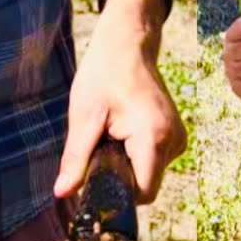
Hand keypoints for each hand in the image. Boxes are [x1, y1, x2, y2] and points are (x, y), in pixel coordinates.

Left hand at [53, 0, 186, 204]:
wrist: (128, 46)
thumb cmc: (103, 75)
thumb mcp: (83, 118)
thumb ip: (75, 159)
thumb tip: (61, 193)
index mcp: (153, 136)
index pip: (143, 192)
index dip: (118, 195)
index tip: (95, 181)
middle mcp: (174, 140)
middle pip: (145, 185)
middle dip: (119, 177)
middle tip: (100, 146)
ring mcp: (178, 139)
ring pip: (149, 175)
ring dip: (126, 165)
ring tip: (112, 134)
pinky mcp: (176, 137)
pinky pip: (153, 163)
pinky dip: (135, 156)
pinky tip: (123, 132)